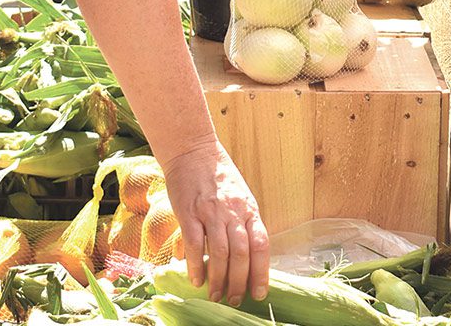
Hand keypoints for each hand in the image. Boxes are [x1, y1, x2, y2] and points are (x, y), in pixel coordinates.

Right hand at [158, 137, 270, 302]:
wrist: (192, 149)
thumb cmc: (216, 175)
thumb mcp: (239, 196)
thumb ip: (242, 222)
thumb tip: (243, 255)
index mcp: (249, 208)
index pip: (261, 245)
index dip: (262, 271)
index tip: (260, 292)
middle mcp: (233, 211)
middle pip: (242, 253)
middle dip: (239, 281)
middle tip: (234, 300)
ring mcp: (211, 212)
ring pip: (220, 252)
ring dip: (219, 279)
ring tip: (216, 296)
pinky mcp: (189, 212)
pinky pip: (194, 244)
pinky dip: (196, 265)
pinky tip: (196, 280)